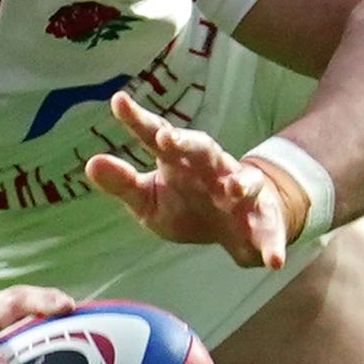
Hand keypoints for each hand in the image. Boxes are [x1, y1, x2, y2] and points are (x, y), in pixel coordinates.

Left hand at [82, 99, 297, 269]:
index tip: (117, 102)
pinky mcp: (262, 221)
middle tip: (165, 139)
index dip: (137, 120)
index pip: (156, 135)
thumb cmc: (187, 207)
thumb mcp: (149, 200)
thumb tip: (91, 163)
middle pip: (202, 147)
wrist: (235, 230)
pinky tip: (272, 262)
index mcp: (178, 162)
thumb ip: (123, 183)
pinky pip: (269, 231)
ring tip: (234, 190)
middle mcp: (211, 169)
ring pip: (245, 181)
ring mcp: (240, 193)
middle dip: (187, 142)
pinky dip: (272, 245)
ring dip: (242, 184)